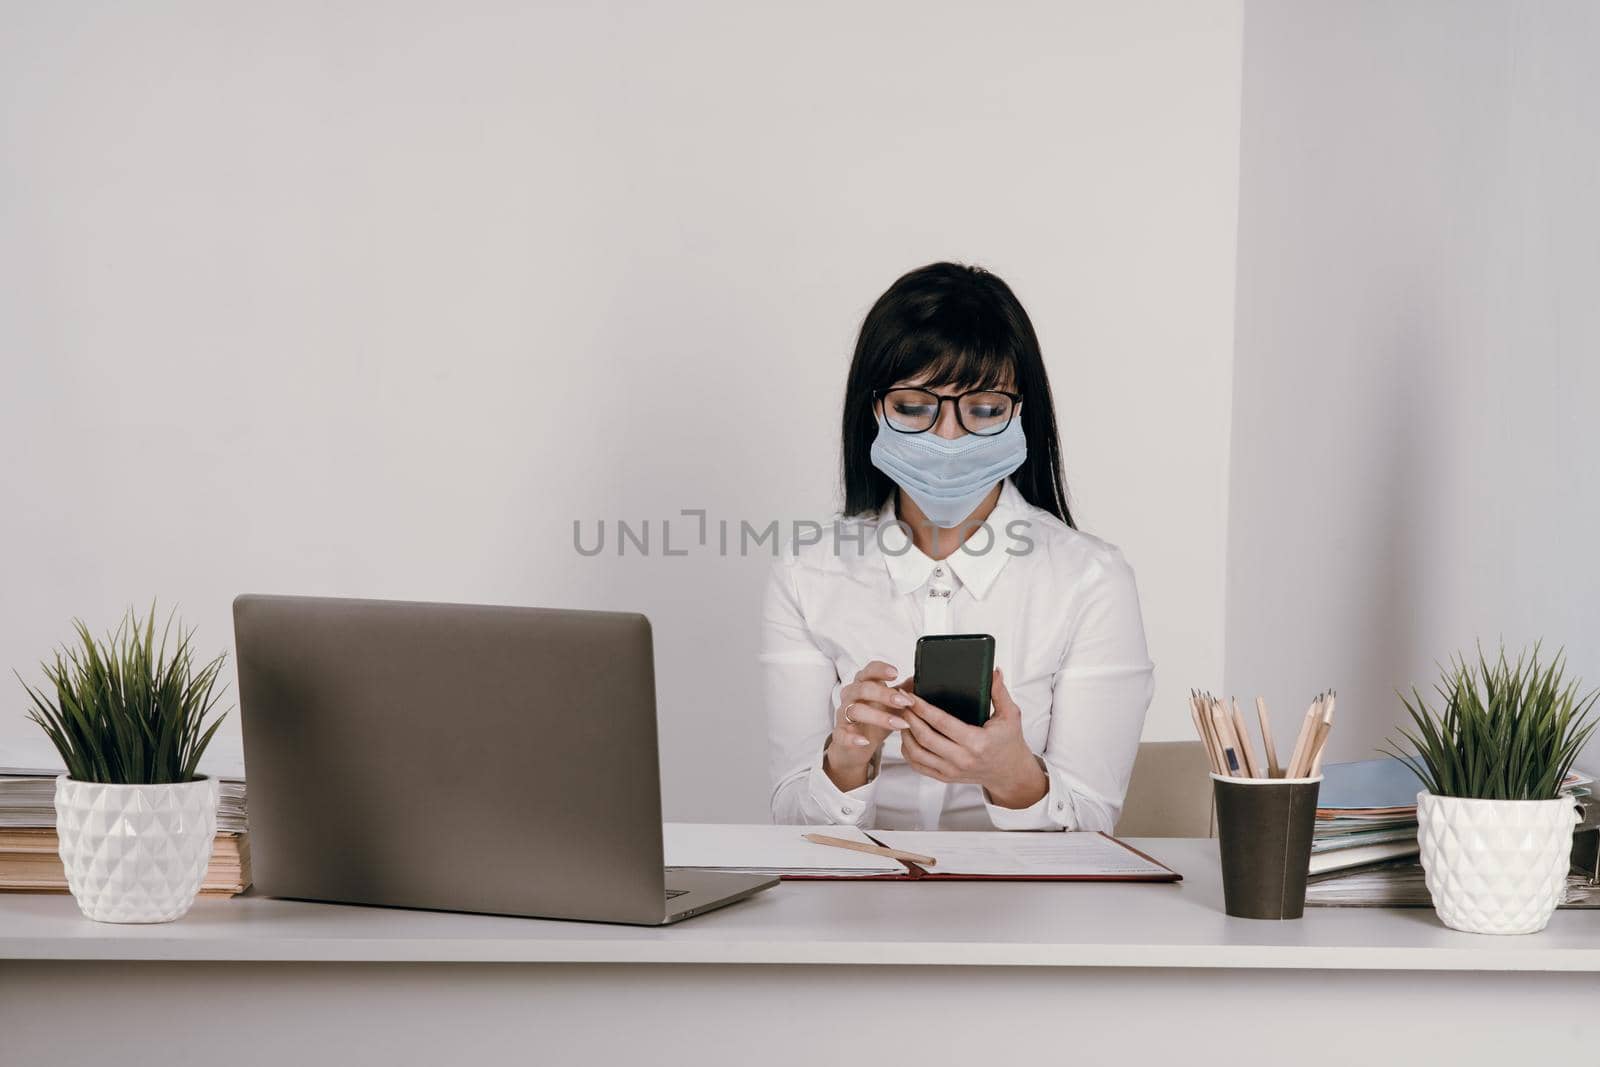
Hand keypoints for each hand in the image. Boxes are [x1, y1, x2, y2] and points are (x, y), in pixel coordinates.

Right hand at [823, 660, 913, 791]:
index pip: (868, 671)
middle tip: (905, 702)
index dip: (880, 670)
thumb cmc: (873, 721)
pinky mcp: (839, 734)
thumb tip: (921, 681)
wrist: (855, 746)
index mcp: (863, 685)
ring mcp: (843, 715)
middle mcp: (851, 697)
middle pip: (863, 689)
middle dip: (885, 695)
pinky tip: (865, 741)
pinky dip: (853, 738)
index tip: (896, 673)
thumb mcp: (891, 706)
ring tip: (899, 724)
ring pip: (855, 710)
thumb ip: (903, 692)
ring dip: (879, 717)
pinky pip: (842, 734)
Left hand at [900, 668, 1047, 808]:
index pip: (942, 723)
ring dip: (905, 734)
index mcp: (977, 742)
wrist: (1009, 772)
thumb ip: (1000, 692)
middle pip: (925, 737)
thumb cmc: (1009, 742)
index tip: (911, 696)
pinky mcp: (945, 777)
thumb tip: (994, 671)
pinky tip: (906, 737)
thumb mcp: (1011, 715)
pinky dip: (908, 751)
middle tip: (901, 702)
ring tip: (902, 717)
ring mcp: (952, 771)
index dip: (923, 708)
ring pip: (917, 753)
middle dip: (909, 717)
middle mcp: (962, 759)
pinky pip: (919, 765)